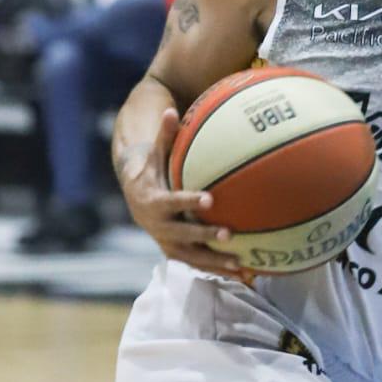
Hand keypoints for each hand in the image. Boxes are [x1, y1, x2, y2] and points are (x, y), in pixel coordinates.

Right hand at [119, 108, 253, 283]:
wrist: (137, 194)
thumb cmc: (153, 167)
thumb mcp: (155, 152)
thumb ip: (165, 135)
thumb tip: (171, 109)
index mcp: (152, 201)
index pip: (170, 202)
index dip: (188, 201)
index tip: (210, 198)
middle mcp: (156, 225)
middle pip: (181, 234)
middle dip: (204, 236)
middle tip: (230, 233)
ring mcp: (165, 241)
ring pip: (190, 256)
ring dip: (214, 261)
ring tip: (241, 263)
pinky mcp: (175, 251)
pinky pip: (197, 263)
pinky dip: (216, 269)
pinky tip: (243, 272)